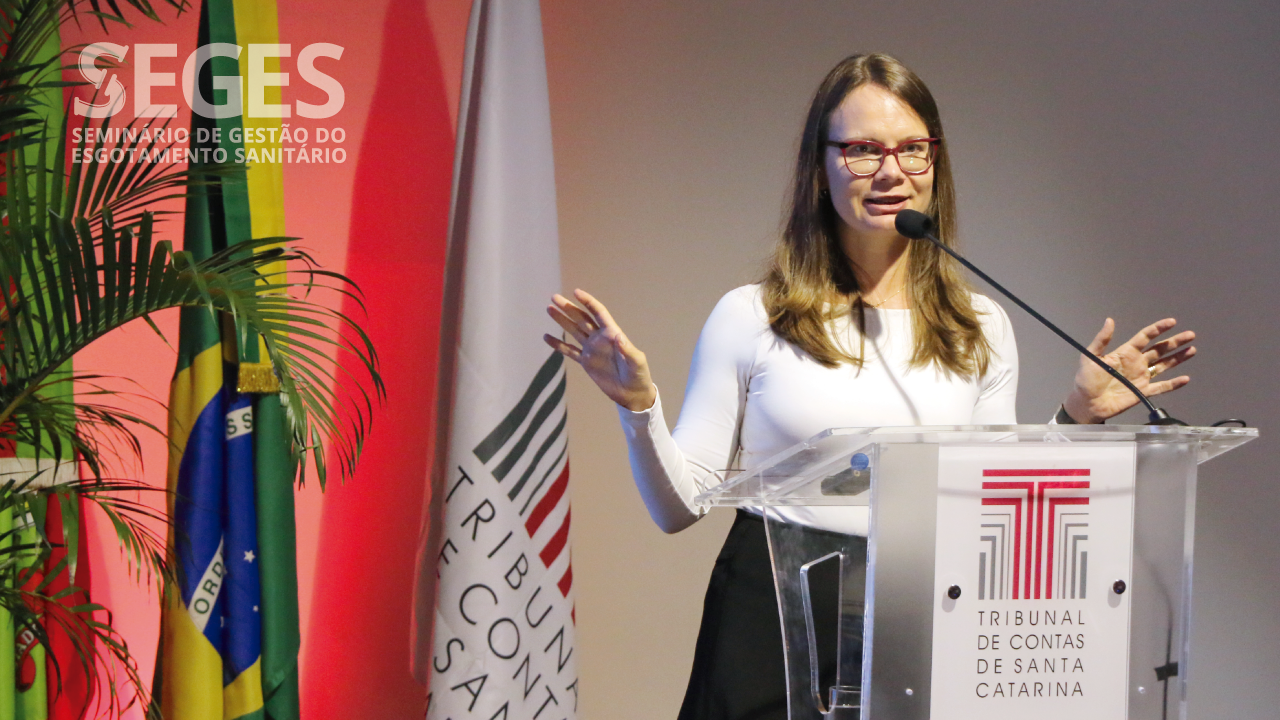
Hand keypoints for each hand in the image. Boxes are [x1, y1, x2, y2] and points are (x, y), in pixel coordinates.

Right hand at [544, 289, 656, 411]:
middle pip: (582, 318)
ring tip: (549, 309)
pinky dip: (558, 345)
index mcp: (612, 333)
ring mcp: (592, 349)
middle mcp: (600, 338)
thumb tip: (618, 337)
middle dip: (568, 308)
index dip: (588, 302)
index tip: (575, 292)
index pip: (598, 313)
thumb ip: (628, 350)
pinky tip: (546, 337)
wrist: (631, 393)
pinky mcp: (586, 362)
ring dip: (562, 320)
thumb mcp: (637, 362)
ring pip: (573, 331)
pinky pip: (569, 351)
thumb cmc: (638, 375)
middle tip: (554, 297)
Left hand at [1062, 318, 1195, 422]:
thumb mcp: (1091, 357)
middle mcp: (1137, 363)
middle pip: (1160, 349)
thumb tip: (1110, 320)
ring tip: (1192, 350)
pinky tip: (1185, 379)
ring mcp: (1141, 377)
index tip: (1172, 322)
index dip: (1158, 329)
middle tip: (1190, 334)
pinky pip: (1162, 387)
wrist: (1087, 403)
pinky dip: (1174, 384)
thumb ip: (1102, 340)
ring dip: (1178, 358)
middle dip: (1175, 342)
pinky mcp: (1143, 391)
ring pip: (1164, 365)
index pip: (1145, 337)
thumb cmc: (1086, 380)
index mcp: (1125, 352)